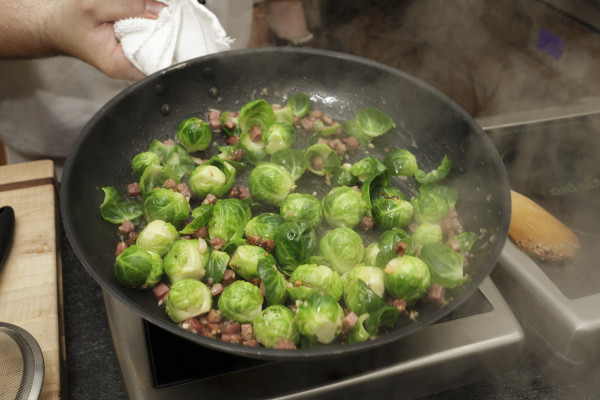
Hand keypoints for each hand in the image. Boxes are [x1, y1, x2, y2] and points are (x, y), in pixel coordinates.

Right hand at [0, 0, 163, 79]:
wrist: (55, 25)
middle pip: (164, 55)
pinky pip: (153, 40)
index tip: (173, 23)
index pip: (159, 62)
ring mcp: (134, 59)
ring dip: (164, 28)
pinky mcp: (135, 49)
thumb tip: (159, 8)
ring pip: (161, 46)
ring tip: (162, 13)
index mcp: (120, 65)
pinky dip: (156, 27)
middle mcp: (130, 66)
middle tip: (170, 14)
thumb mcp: (92, 5)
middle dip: (170, 33)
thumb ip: (127, 5)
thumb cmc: (67, 20)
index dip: (171, 43)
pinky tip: (153, 17)